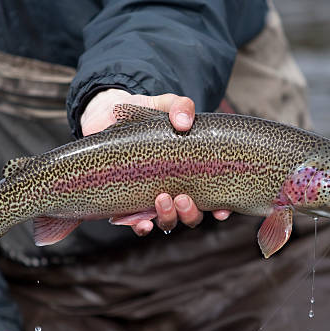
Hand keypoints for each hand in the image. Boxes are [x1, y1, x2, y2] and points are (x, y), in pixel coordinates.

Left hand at [82, 89, 230, 235]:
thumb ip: (179, 106)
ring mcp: (151, 199)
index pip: (213, 198)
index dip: (221, 209)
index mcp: (190, 173)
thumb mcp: (165, 104)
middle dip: (190, 213)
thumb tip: (184, 122)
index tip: (222, 210)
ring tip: (162, 199)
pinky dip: (141, 226)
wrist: (107, 117)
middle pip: (191, 215)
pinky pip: (137, 223)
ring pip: (167, 221)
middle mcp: (174, 190)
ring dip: (168, 217)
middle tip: (183, 198)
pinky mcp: (127, 203)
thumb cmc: (145, 114)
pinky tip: (141, 221)